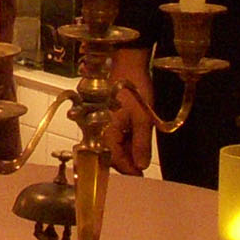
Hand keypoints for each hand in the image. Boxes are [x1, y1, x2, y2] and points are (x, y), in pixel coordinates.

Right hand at [103, 50, 160, 175]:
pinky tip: (134, 136)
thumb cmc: (134, 89)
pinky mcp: (100, 117)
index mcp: (103, 131)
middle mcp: (96, 129)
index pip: (114, 160)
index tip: (141, 176)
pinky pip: (110, 135)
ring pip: (110, 146)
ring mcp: (97, 123)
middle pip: (110, 155)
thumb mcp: (143, 119)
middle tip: (143, 161)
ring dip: (125, 149)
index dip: (129, 170)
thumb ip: (141, 145)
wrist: (127, 64)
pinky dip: (122, 139)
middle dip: (127, 160)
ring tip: (141, 147)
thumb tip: (141, 166)